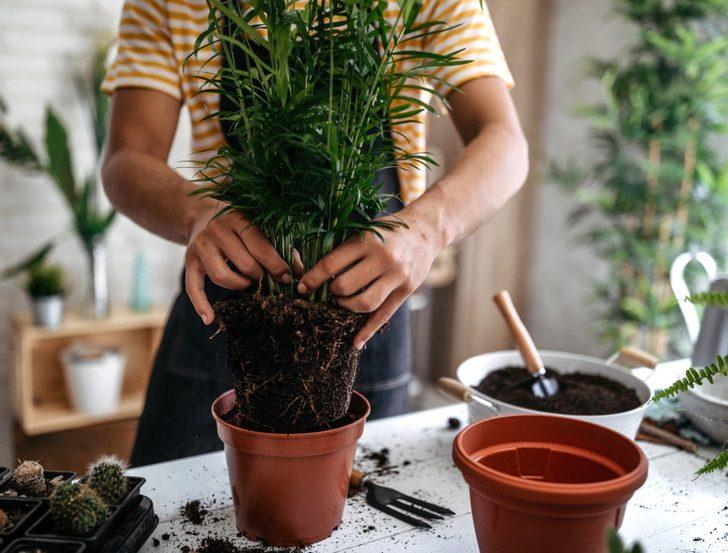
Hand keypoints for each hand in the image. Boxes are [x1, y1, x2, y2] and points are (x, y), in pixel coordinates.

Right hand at [185, 208, 290, 324]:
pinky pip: (193, 287)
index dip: (276, 267)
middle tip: (266, 279)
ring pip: (222, 277)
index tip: (286, 278)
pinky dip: (201, 305)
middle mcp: (217, 230)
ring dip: (240, 285)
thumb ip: (281, 247)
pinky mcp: (189, 260)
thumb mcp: (259, 226)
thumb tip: (300, 273)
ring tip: (248, 283)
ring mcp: (201, 245)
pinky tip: (209, 319)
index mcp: (238, 219)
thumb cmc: (239, 224)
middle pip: (244, 264)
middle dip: (260, 277)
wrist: (201, 214)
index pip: (260, 248)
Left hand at [297, 214, 441, 348]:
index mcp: (366, 241)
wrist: (425, 231)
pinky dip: (368, 331)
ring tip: (343, 303)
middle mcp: (382, 259)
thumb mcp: (365, 231)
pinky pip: (384, 315)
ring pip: (364, 304)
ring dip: (347, 308)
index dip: (313, 279)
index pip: (331, 265)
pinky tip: (356, 343)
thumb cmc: (388, 231)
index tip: (303, 287)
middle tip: (331, 292)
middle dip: (332, 293)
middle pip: (345, 286)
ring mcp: (396, 276)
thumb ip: (344, 250)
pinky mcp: (406, 290)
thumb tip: (314, 273)